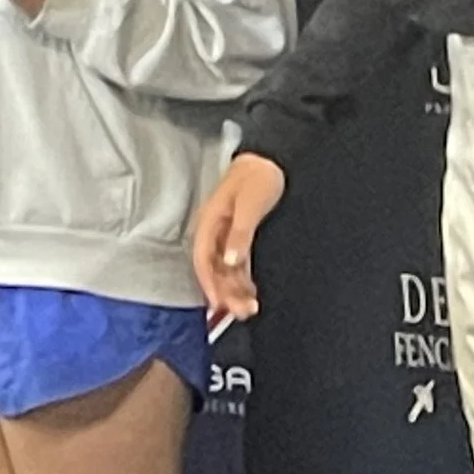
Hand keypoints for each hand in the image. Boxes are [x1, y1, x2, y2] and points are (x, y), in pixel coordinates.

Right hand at [193, 151, 286, 321]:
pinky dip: (242, 282)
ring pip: (226, 271)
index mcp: (210, 223)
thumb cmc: (257, 176)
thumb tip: (230, 260)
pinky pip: (236, 266)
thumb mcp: (249, 204)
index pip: (203, 260)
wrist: (271, 161)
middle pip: (214, 270)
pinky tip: (251, 295)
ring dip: (234, 292)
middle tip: (242, 313)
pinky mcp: (239, 238)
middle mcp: (215, 233)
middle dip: (225, 294)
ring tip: (248, 310)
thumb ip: (240, 233)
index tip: (218, 304)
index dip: (209, 283)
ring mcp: (226, 237)